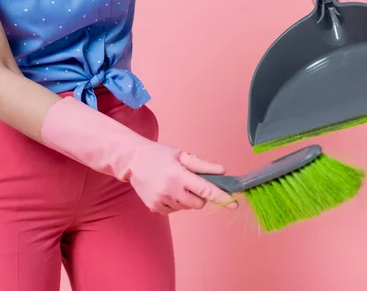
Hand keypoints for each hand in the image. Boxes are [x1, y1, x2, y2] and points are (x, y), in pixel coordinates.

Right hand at [40, 96, 237, 214]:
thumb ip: (203, 165)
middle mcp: (170, 190)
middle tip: (190, 182)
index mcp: (179, 175)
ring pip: (187, 207)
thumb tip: (223, 171)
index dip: (221, 197)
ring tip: (174, 183)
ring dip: (187, 198)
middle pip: (199, 204)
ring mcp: (161, 201)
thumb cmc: (161, 155)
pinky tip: (167, 190)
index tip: (234, 204)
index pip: (205, 190)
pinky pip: (175, 210)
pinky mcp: (155, 208)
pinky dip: (176, 202)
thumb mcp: (182, 155)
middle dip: (200, 196)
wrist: (132, 161)